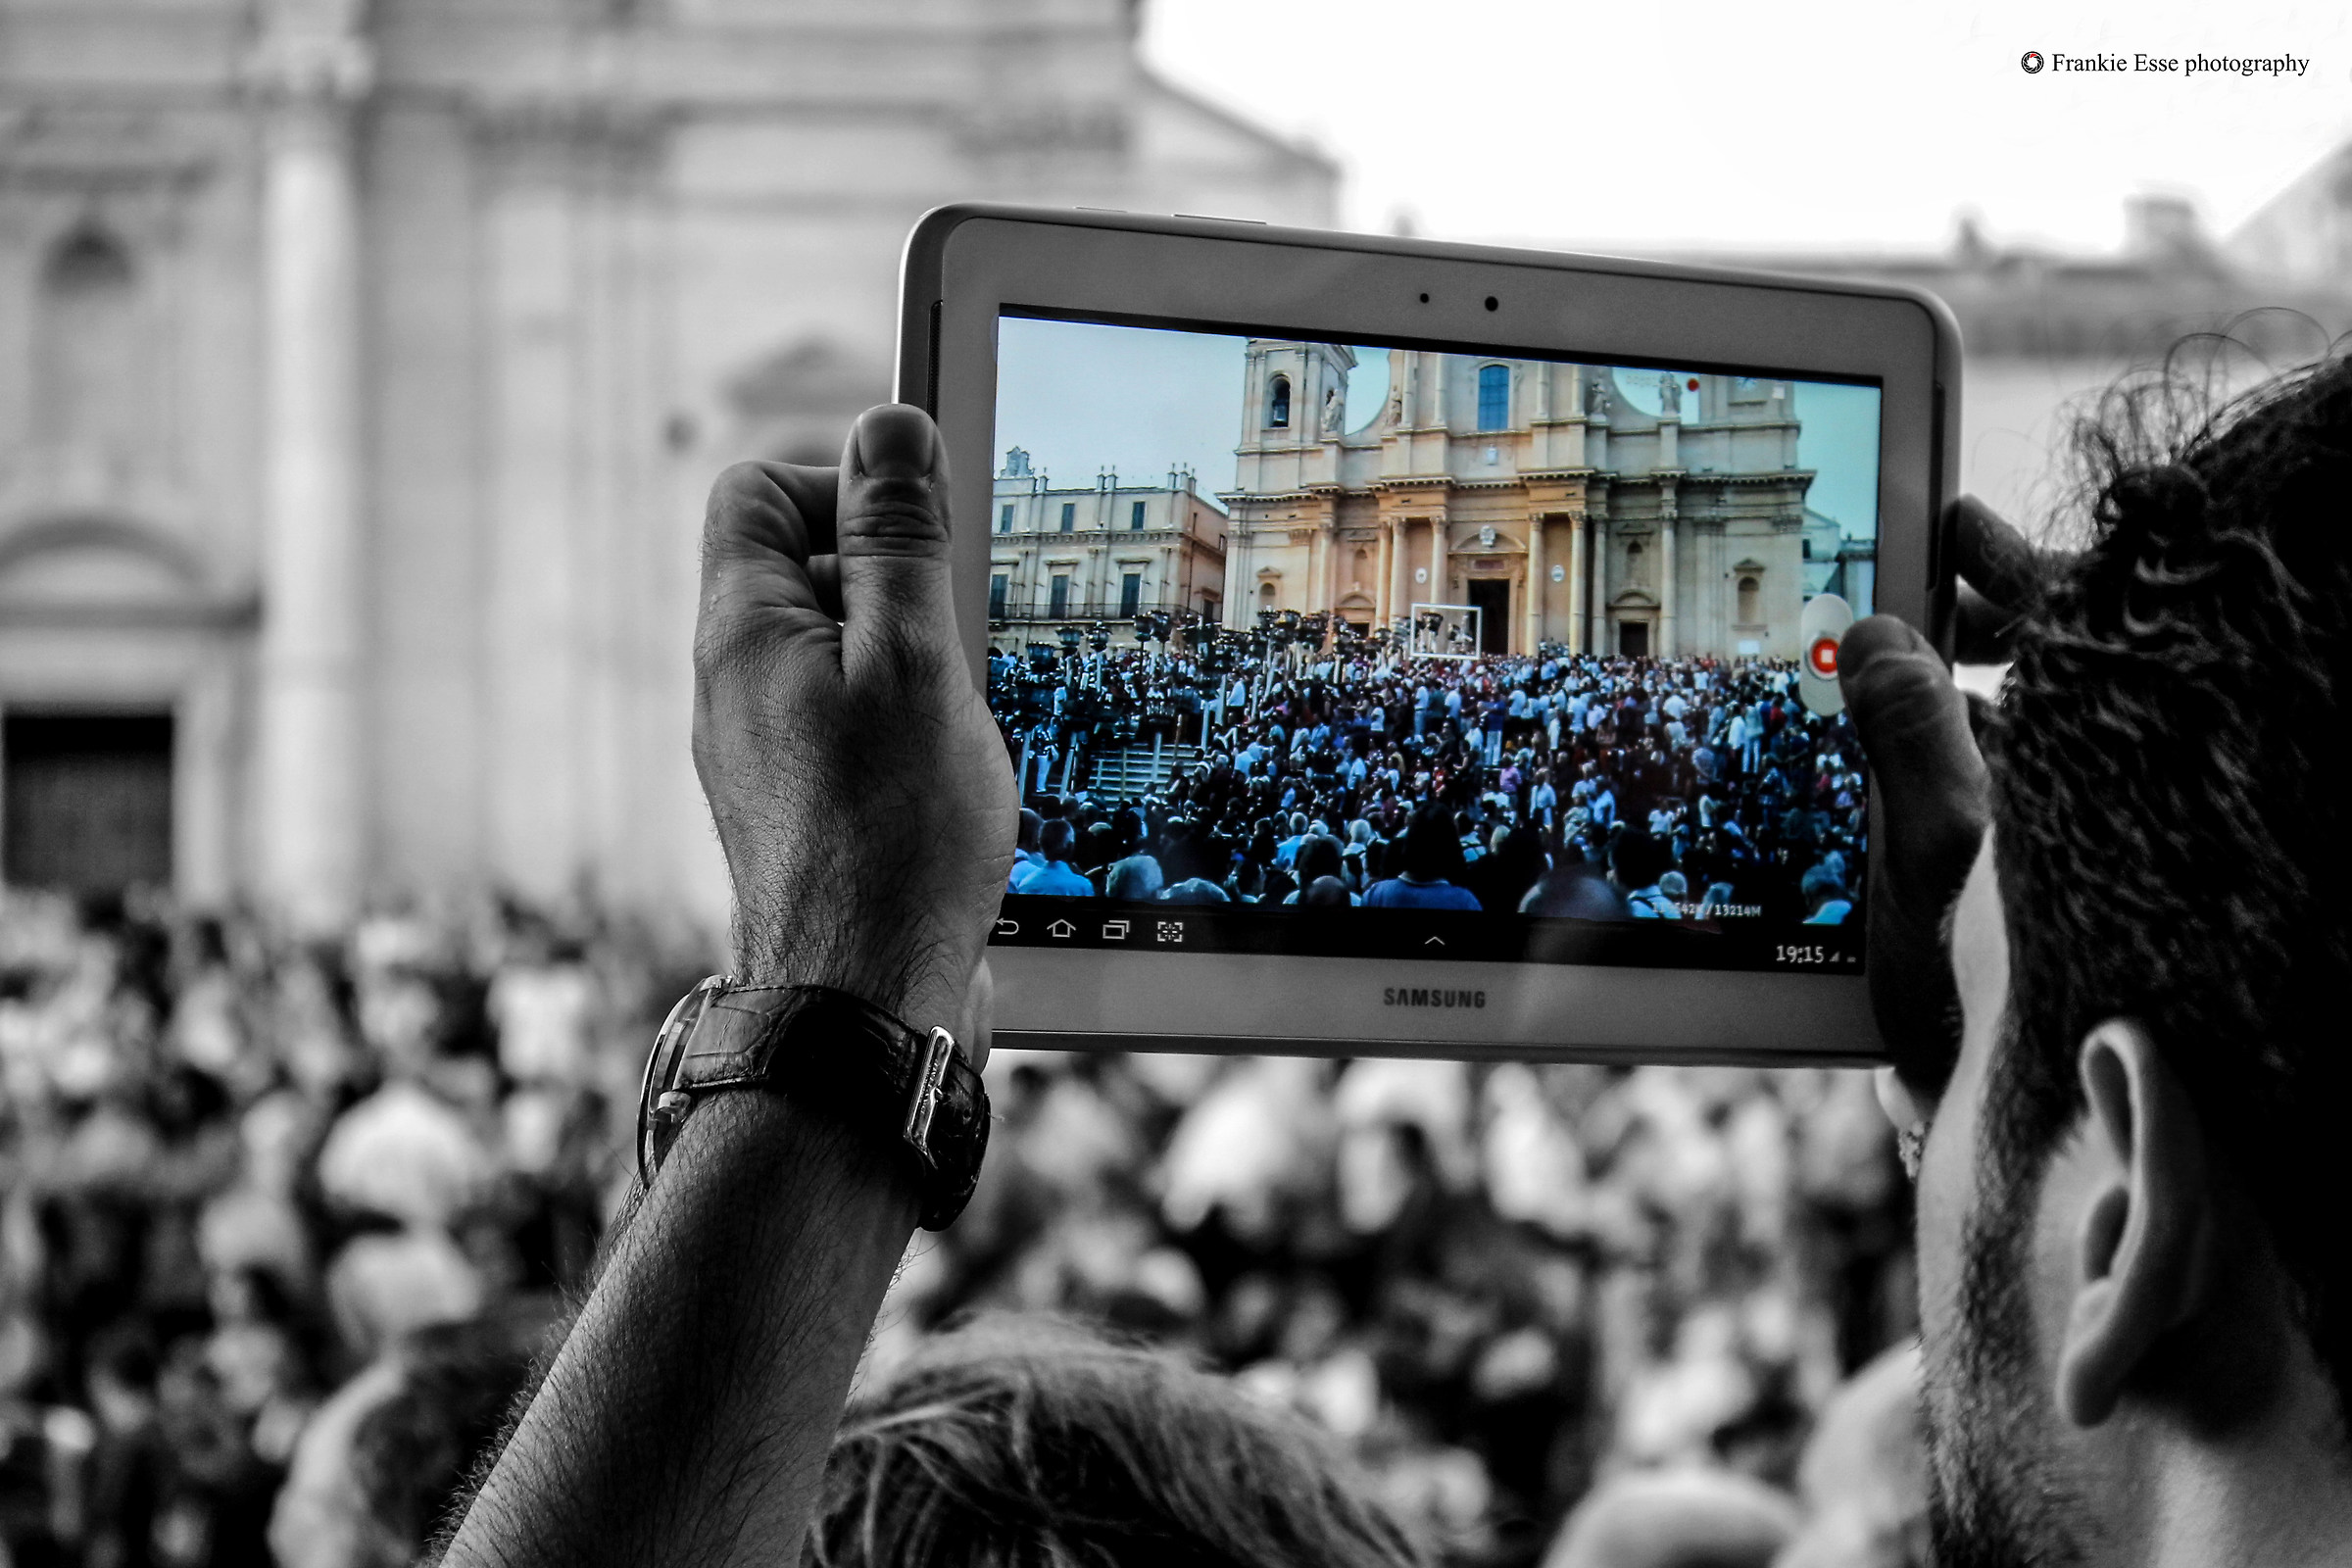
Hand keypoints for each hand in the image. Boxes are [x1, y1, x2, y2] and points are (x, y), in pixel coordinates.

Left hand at [691, 405, 1015, 1053]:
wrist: (864, 1004)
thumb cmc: (893, 839)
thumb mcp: (917, 661)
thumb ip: (899, 540)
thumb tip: (889, 426)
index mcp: (745, 630)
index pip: (758, 492)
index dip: (843, 489)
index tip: (919, 538)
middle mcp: (737, 684)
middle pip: (806, 568)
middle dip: (895, 579)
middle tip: (956, 636)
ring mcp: (765, 749)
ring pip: (841, 650)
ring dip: (912, 659)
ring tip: (959, 718)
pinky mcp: (801, 804)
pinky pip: (851, 722)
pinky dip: (906, 724)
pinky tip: (950, 775)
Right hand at [1841, 497, 2055, 1092]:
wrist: (2019, 1146)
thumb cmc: (1994, 1008)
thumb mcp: (1931, 852)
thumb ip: (1909, 733)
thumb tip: (1881, 635)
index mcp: (2093, 776)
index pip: (2076, 631)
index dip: (2013, 568)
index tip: (1956, 524)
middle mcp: (2091, 808)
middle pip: (2048, 687)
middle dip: (1970, 642)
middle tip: (1903, 611)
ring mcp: (2061, 857)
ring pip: (2011, 750)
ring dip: (1940, 714)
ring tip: (1870, 693)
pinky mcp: (2028, 905)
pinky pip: (1987, 811)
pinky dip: (1938, 782)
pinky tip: (1880, 796)